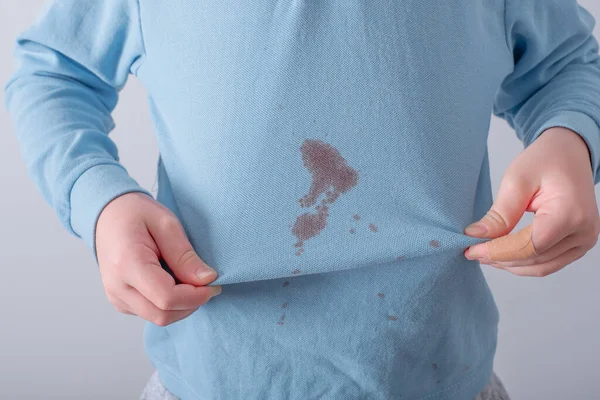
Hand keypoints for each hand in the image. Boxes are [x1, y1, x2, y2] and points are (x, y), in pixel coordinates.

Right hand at [95, 192, 221, 325]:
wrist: (108, 215)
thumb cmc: (137, 214)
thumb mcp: (167, 224)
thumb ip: (185, 255)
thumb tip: (207, 280)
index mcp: (127, 264)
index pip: (167, 297)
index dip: (196, 296)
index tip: (213, 283)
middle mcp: (117, 287)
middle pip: (163, 314)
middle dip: (192, 303)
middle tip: (206, 283)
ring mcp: (116, 297)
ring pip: (158, 318)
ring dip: (182, 306)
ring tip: (189, 279)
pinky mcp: (121, 302)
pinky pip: (151, 313)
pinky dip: (170, 304)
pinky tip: (174, 282)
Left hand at [463, 127, 599, 276]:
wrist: (569, 154)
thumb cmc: (546, 160)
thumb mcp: (517, 180)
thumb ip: (500, 213)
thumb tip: (475, 236)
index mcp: (569, 213)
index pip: (529, 246)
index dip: (497, 251)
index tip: (470, 250)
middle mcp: (582, 232)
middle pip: (533, 259)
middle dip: (499, 258)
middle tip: (471, 251)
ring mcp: (583, 241)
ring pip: (540, 267)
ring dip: (510, 264)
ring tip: (484, 253)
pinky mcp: (578, 245)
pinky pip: (548, 263)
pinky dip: (523, 262)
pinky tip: (502, 254)